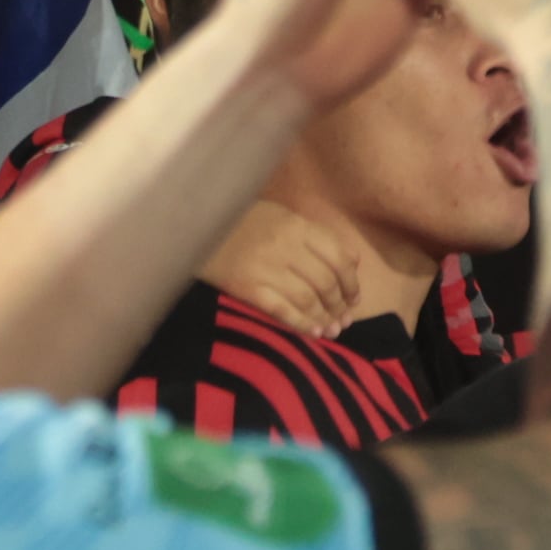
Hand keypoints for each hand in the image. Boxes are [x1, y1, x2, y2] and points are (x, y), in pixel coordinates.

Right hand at [199, 197, 364, 339]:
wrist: (197, 226)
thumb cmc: (243, 220)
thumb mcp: (283, 217)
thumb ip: (317, 237)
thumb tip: (353, 261)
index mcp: (297, 226)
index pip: (338, 257)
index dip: (351, 282)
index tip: (354, 297)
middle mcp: (285, 246)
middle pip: (325, 282)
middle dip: (339, 305)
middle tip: (344, 319)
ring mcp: (265, 268)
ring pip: (306, 299)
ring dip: (324, 318)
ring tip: (332, 330)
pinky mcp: (247, 288)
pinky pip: (281, 310)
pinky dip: (301, 323)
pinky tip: (312, 332)